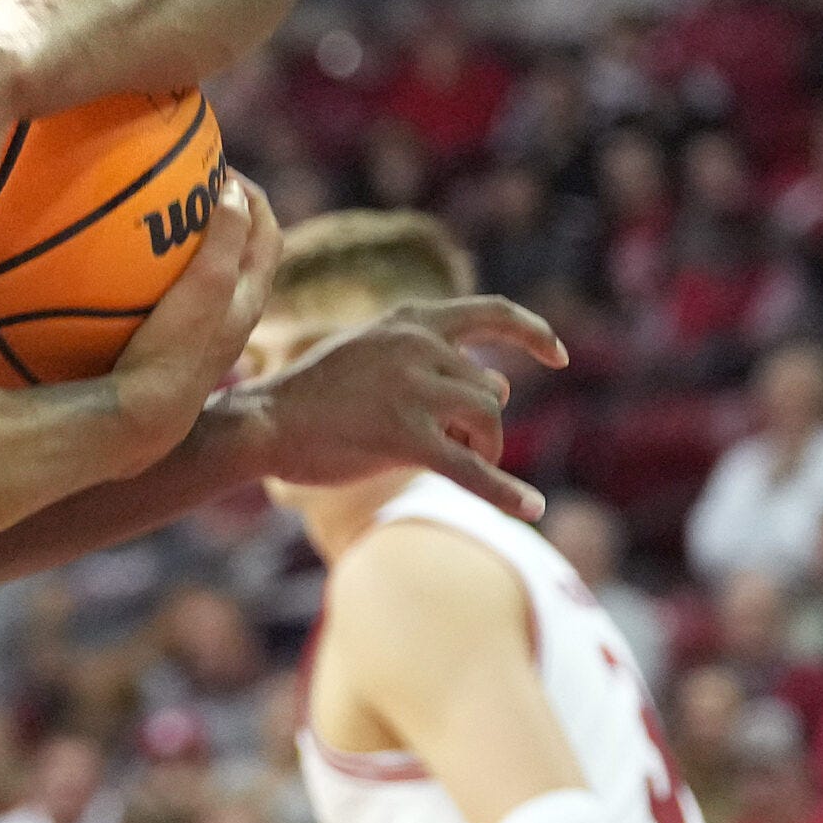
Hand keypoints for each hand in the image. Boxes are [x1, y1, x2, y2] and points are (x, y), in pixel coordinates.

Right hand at [112, 175, 281, 446]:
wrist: (140, 419)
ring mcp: (198, 335)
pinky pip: (170, 296)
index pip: (268, 233)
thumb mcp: (209, 285)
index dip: (253, 195)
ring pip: (206, 275)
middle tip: (187, 185)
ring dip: (190, 243)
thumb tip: (232, 189)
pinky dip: (157, 273)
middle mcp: (231, 318)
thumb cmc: (176, 350)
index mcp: (249, 299)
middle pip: (240, 251)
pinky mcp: (167, 347)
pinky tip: (116, 267)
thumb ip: (226, 236)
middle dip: (222, 213)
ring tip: (152, 218)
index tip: (221, 167)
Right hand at [228, 298, 568, 518]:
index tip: (559, 356)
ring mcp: (411, 389)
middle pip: (493, 391)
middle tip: (457, 449)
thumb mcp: (371, 353)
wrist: (264, 422)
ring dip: (484, 451)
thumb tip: (499, 391)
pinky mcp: (404, 436)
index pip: (491, 313)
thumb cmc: (314, 396)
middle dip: (485, 427)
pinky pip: (473, 468)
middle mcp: (416, 346)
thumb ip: (426, 360)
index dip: (533, 333)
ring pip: (489, 422)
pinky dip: (505, 491)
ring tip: (455, 465)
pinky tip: (532, 508)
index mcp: (409, 322)